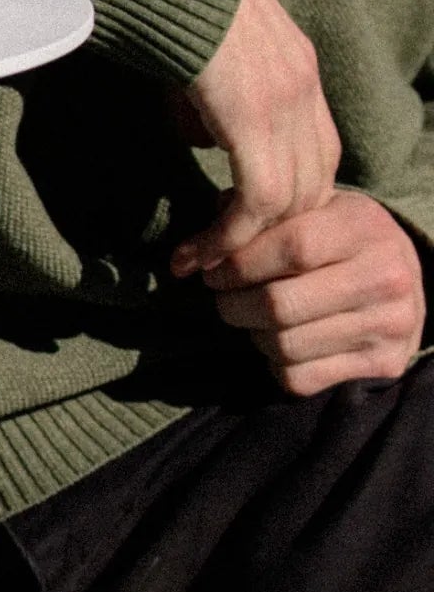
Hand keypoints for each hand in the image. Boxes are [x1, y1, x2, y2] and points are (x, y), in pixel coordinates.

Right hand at [170, 0, 339, 276]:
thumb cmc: (163, 2)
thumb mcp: (197, 59)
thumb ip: (208, 100)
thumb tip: (200, 135)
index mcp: (297, 70)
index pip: (316, 154)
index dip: (284, 200)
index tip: (238, 228)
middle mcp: (303, 87)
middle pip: (314, 186)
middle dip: (270, 234)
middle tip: (223, 262)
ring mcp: (285, 101)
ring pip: (290, 202)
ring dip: (245, 245)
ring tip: (203, 266)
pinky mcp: (254, 115)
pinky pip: (257, 199)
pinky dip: (228, 237)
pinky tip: (194, 254)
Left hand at [201, 192, 424, 396]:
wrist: (399, 283)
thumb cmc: (336, 243)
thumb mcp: (309, 213)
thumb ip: (257, 219)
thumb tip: (192, 252)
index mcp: (364, 227)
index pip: (293, 246)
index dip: (238, 264)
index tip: (211, 272)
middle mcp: (386, 276)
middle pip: (279, 304)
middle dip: (233, 305)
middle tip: (224, 298)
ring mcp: (388, 324)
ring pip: (283, 345)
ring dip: (254, 336)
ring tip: (258, 319)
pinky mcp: (381, 364)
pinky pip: (298, 377)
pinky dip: (276, 365)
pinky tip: (286, 342)